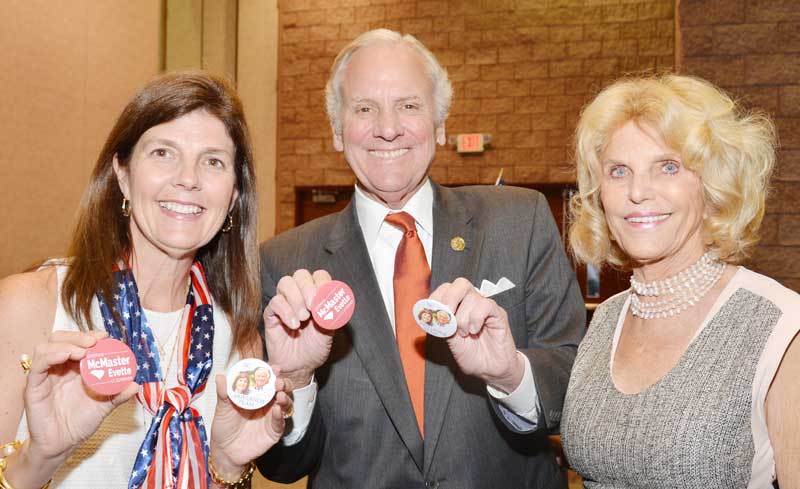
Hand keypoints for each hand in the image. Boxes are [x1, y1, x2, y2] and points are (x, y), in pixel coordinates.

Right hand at [22, 330, 138, 469]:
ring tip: (84, 350)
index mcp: (73, 368)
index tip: (106, 337)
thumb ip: (118, 395)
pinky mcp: (33, 387)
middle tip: (95, 341)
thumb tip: (135, 385)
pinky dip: (52, 356)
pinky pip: (38, 366)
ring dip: (66, 343)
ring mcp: (44, 376)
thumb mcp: (104, 406)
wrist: (63, 445)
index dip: (90, 335)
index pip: (77, 342)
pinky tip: (67, 356)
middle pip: (61, 339)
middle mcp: (58, 368)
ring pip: (47, 347)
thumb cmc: (80, 423)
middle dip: (79, 335)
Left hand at [209, 372, 292, 479]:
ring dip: (285, 397)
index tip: (273, 367)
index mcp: (256, 395)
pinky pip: (280, 422)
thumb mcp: (223, 408)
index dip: (272, 373)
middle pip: (281, 390)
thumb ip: (223, 393)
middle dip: (282, 383)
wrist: (224, 451)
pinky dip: (280, 415)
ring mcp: (272, 417)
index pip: (267, 380)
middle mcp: (267, 404)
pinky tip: (277, 410)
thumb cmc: (224, 427)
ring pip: (285, 404)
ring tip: (279, 394)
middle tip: (278, 381)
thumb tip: (219, 376)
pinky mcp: (274, 431)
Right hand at [263, 269, 334, 386]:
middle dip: (308, 289)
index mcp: (317, 295)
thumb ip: (331, 315)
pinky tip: (294, 325)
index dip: (323, 284)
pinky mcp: (271, 314)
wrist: (300, 367)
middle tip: (313, 308)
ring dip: (296, 299)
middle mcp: (300, 295)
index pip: (319, 276)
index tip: (325, 301)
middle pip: (301, 275)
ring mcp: (285, 303)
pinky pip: (275, 301)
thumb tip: (331, 301)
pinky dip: (286, 311)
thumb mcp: (329, 332)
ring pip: (285, 283)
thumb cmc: (315, 347)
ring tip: (303, 318)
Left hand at [431, 278, 524, 393]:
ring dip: (463, 318)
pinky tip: (474, 330)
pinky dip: (476, 318)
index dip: (437, 296)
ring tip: (464, 333)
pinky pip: (486, 305)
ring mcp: (486, 308)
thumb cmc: (472, 355)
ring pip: (472, 297)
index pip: (447, 289)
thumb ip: (443, 327)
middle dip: (450, 298)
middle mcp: (472, 303)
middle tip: (447, 315)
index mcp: (458, 307)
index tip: (432, 311)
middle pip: (461, 284)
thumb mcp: (451, 342)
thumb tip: (431, 315)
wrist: (491, 370)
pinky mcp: (498, 314)